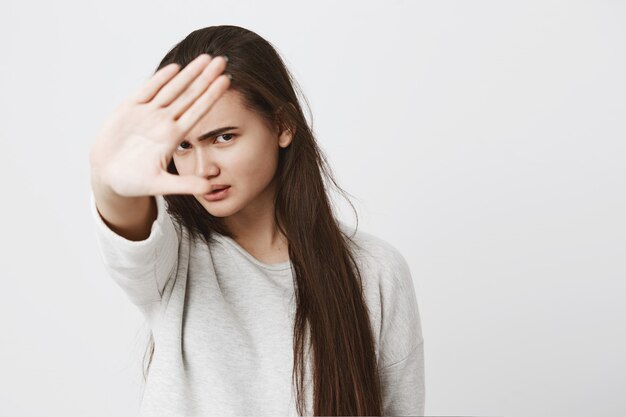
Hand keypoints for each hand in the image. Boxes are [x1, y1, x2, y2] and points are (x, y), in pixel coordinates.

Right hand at [89, 54, 230, 196]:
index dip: (211, 96)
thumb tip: (210, 188)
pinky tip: (174, 68)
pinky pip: (146, 91)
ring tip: (205, 58)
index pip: (197, 111)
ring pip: (171, 88)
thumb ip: (185, 185)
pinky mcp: (128, 110)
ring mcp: (147, 114)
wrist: (107, 176)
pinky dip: (159, 79)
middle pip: (189, 95)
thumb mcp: (160, 185)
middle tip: (222, 60)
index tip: (227, 81)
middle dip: (205, 77)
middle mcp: (163, 121)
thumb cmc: (134, 182)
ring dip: (188, 73)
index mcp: (173, 137)